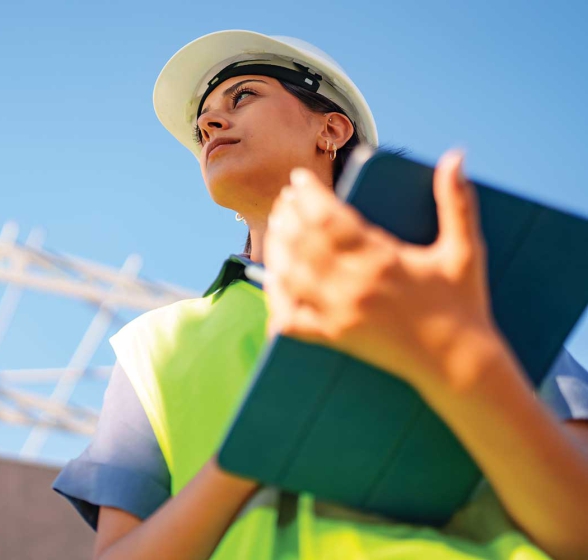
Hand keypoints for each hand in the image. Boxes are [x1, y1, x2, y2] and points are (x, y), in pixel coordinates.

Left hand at [262, 150, 503, 391]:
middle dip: (288, 215)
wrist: (458, 362)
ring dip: (277, 248)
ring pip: (290, 275)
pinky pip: (290, 318)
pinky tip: (272, 279)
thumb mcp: (465, 250)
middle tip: (285, 198)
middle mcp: (354, 285)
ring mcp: (339, 313)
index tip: (299, 178)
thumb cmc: (462, 304)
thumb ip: (457, 202)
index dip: (309, 194)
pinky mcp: (334, 337)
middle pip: (303, 242)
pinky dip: (276, 299)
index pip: (329, 217)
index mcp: (382, 259)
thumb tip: (457, 156)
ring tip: (276, 227)